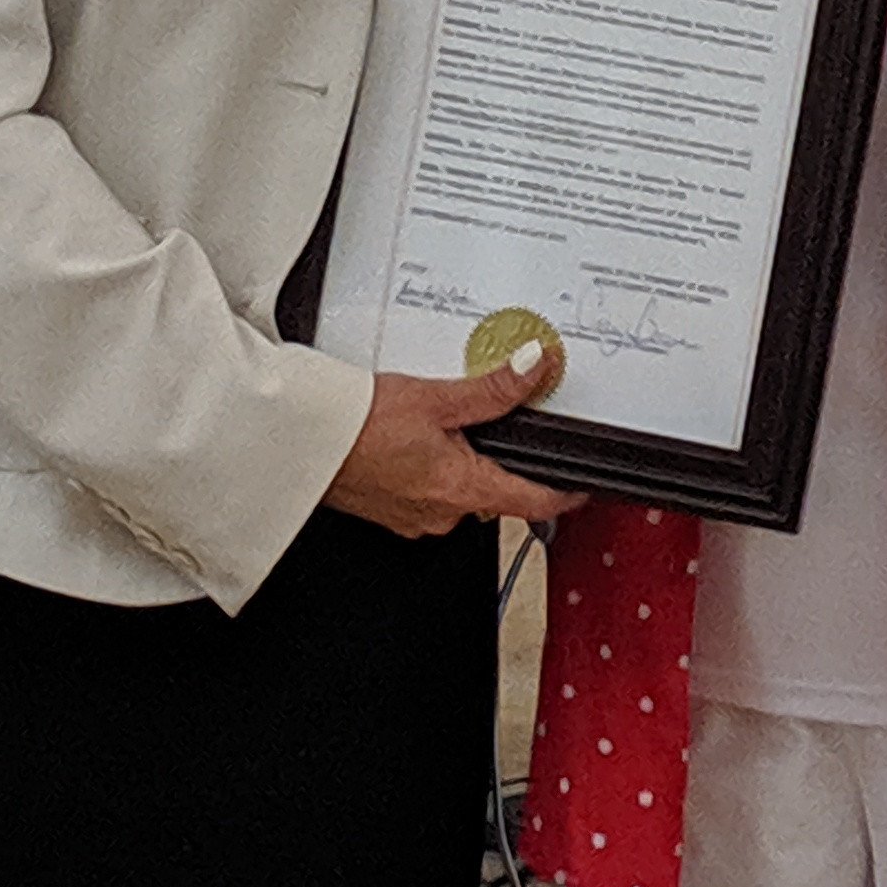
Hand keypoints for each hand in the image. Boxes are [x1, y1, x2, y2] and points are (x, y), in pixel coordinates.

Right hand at [322, 350, 588, 537]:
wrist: (302, 444)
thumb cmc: (357, 426)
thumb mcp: (436, 398)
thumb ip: (492, 389)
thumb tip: (535, 369)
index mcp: (463, 490)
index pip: (536, 502)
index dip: (566, 492)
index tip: (583, 484)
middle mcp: (443, 514)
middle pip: (496, 488)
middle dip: (498, 454)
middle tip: (491, 416)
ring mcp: (415, 517)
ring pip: (460, 487)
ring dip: (460, 457)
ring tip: (440, 417)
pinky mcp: (392, 510)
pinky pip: (428, 489)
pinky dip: (430, 463)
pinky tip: (410, 436)